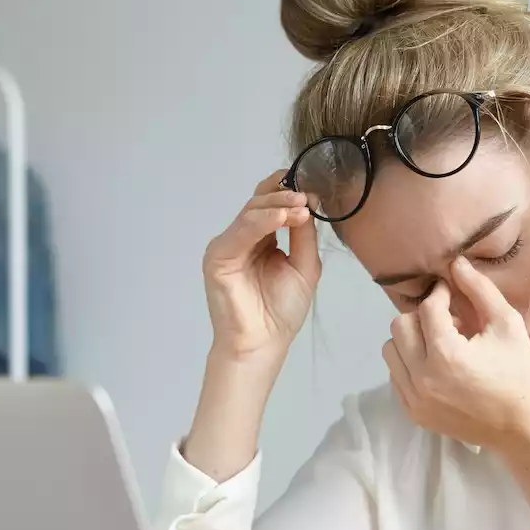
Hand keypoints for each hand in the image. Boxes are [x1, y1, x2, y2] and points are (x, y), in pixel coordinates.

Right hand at [202, 170, 321, 360]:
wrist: (262, 344)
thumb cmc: (281, 311)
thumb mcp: (304, 266)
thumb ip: (304, 235)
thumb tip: (309, 202)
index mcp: (260, 239)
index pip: (269, 205)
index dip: (288, 191)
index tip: (312, 185)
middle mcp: (241, 238)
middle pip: (259, 203)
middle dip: (285, 195)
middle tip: (307, 195)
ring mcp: (227, 246)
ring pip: (250, 213)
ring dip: (276, 205)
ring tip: (300, 205)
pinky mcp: (217, 257)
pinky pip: (241, 232)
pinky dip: (262, 221)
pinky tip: (282, 217)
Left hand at [382, 257, 529, 454]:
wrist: (522, 429)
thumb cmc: (519, 374)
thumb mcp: (507, 326)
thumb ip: (480, 291)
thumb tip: (456, 262)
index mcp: (446, 355)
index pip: (427, 308)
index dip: (439, 294)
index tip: (451, 293)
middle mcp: (422, 378)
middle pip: (400, 326)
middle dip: (422, 316)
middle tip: (448, 321)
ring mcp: (414, 398)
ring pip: (391, 350)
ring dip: (411, 339)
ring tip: (441, 344)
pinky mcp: (412, 412)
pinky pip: (396, 374)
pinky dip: (410, 363)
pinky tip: (437, 365)